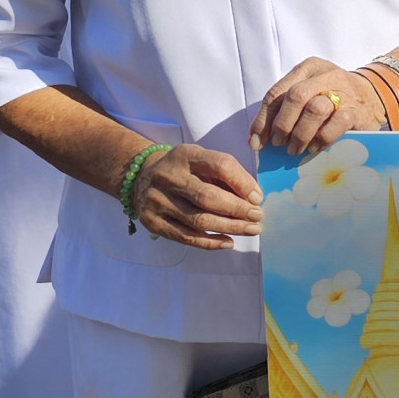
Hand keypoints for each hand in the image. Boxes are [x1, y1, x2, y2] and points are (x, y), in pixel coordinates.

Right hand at [130, 143, 263, 248]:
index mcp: (184, 155)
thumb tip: (254, 197)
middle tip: (257, 217)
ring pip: (198, 220)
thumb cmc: (183, 170)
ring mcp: (156, 201)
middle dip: (238, 210)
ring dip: (230, 228)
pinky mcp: (152, 222)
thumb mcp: (201, 160)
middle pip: (207, 197)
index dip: (242, 183)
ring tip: (250, 230)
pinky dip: (211, 242)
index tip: (257, 198)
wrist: (141, 177)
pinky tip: (229, 241)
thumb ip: (227, 173)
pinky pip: (186, 237)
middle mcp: (167, 177)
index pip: (219, 165)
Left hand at [253, 56, 388, 155]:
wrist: (375, 95)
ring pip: (314, 109)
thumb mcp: (309, 92)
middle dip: (282, 124)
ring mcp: (343, 92)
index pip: (277, 92)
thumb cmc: (334, 97)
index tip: (256, 142)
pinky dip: (321, 139)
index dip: (263, 119)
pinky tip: (315, 147)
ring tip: (295, 149)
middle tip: (278, 143)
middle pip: (295, 97)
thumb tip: (257, 139)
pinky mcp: (357, 110)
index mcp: (307, 69)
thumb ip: (285, 109)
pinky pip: (334, 125)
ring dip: (300, 134)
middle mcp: (325, 76)